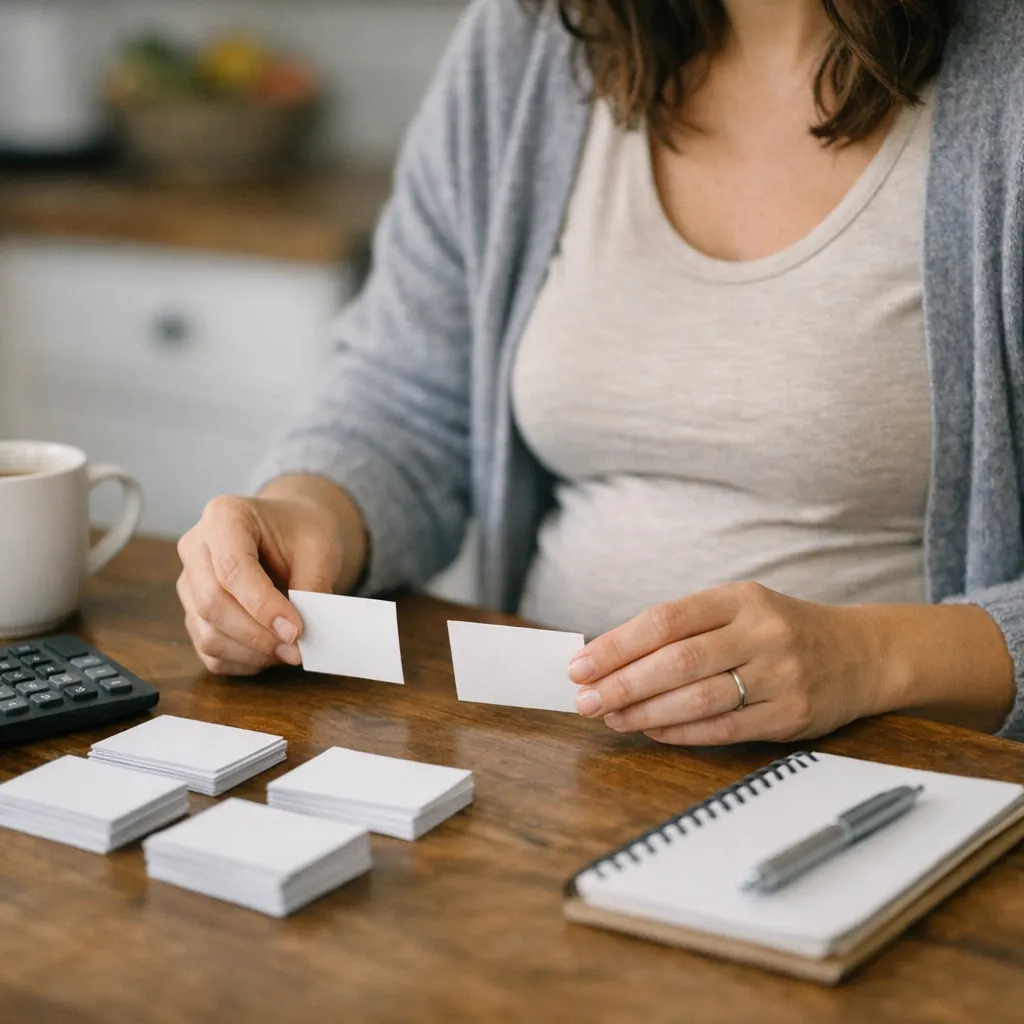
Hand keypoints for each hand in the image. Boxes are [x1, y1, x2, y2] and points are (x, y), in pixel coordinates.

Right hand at [177, 485, 350, 675]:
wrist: (288, 533)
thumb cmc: (300, 533)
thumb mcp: (319, 548)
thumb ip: (312, 586)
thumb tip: (303, 634)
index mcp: (224, 516)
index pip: (232, 568)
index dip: (263, 606)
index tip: (296, 630)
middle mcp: (195, 548)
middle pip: (212, 603)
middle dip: (258, 635)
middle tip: (298, 649)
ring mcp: (189, 584)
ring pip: (208, 633)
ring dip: (252, 652)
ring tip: (291, 651)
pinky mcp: (193, 614)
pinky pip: (209, 651)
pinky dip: (243, 661)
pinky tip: (271, 653)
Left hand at [567, 582, 882, 745]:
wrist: (860, 654)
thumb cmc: (780, 630)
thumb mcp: (738, 609)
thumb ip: (683, 629)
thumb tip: (610, 657)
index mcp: (739, 599)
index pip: (666, 620)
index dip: (617, 644)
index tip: (580, 664)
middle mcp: (762, 632)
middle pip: (678, 661)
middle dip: (622, 683)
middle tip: (585, 699)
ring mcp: (781, 675)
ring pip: (699, 698)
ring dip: (645, 711)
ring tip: (611, 717)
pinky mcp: (792, 715)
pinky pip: (725, 728)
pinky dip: (682, 732)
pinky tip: (651, 730)